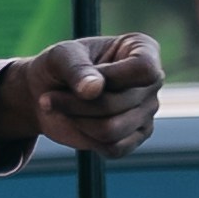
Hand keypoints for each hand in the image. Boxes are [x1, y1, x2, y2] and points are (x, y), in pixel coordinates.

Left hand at [0, 33, 163, 165]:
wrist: (46, 92)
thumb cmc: (57, 67)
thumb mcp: (60, 57)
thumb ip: (77, 69)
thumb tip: (95, 89)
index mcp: (142, 49)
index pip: (145, 70)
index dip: (113, 78)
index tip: (85, 75)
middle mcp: (152, 81)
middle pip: (122, 102)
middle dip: (78, 103)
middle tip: (50, 97)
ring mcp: (147, 111)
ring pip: (113, 128)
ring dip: (77, 120)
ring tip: (61, 108)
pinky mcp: (135, 137)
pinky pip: (114, 148)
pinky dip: (86, 138)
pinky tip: (77, 123)